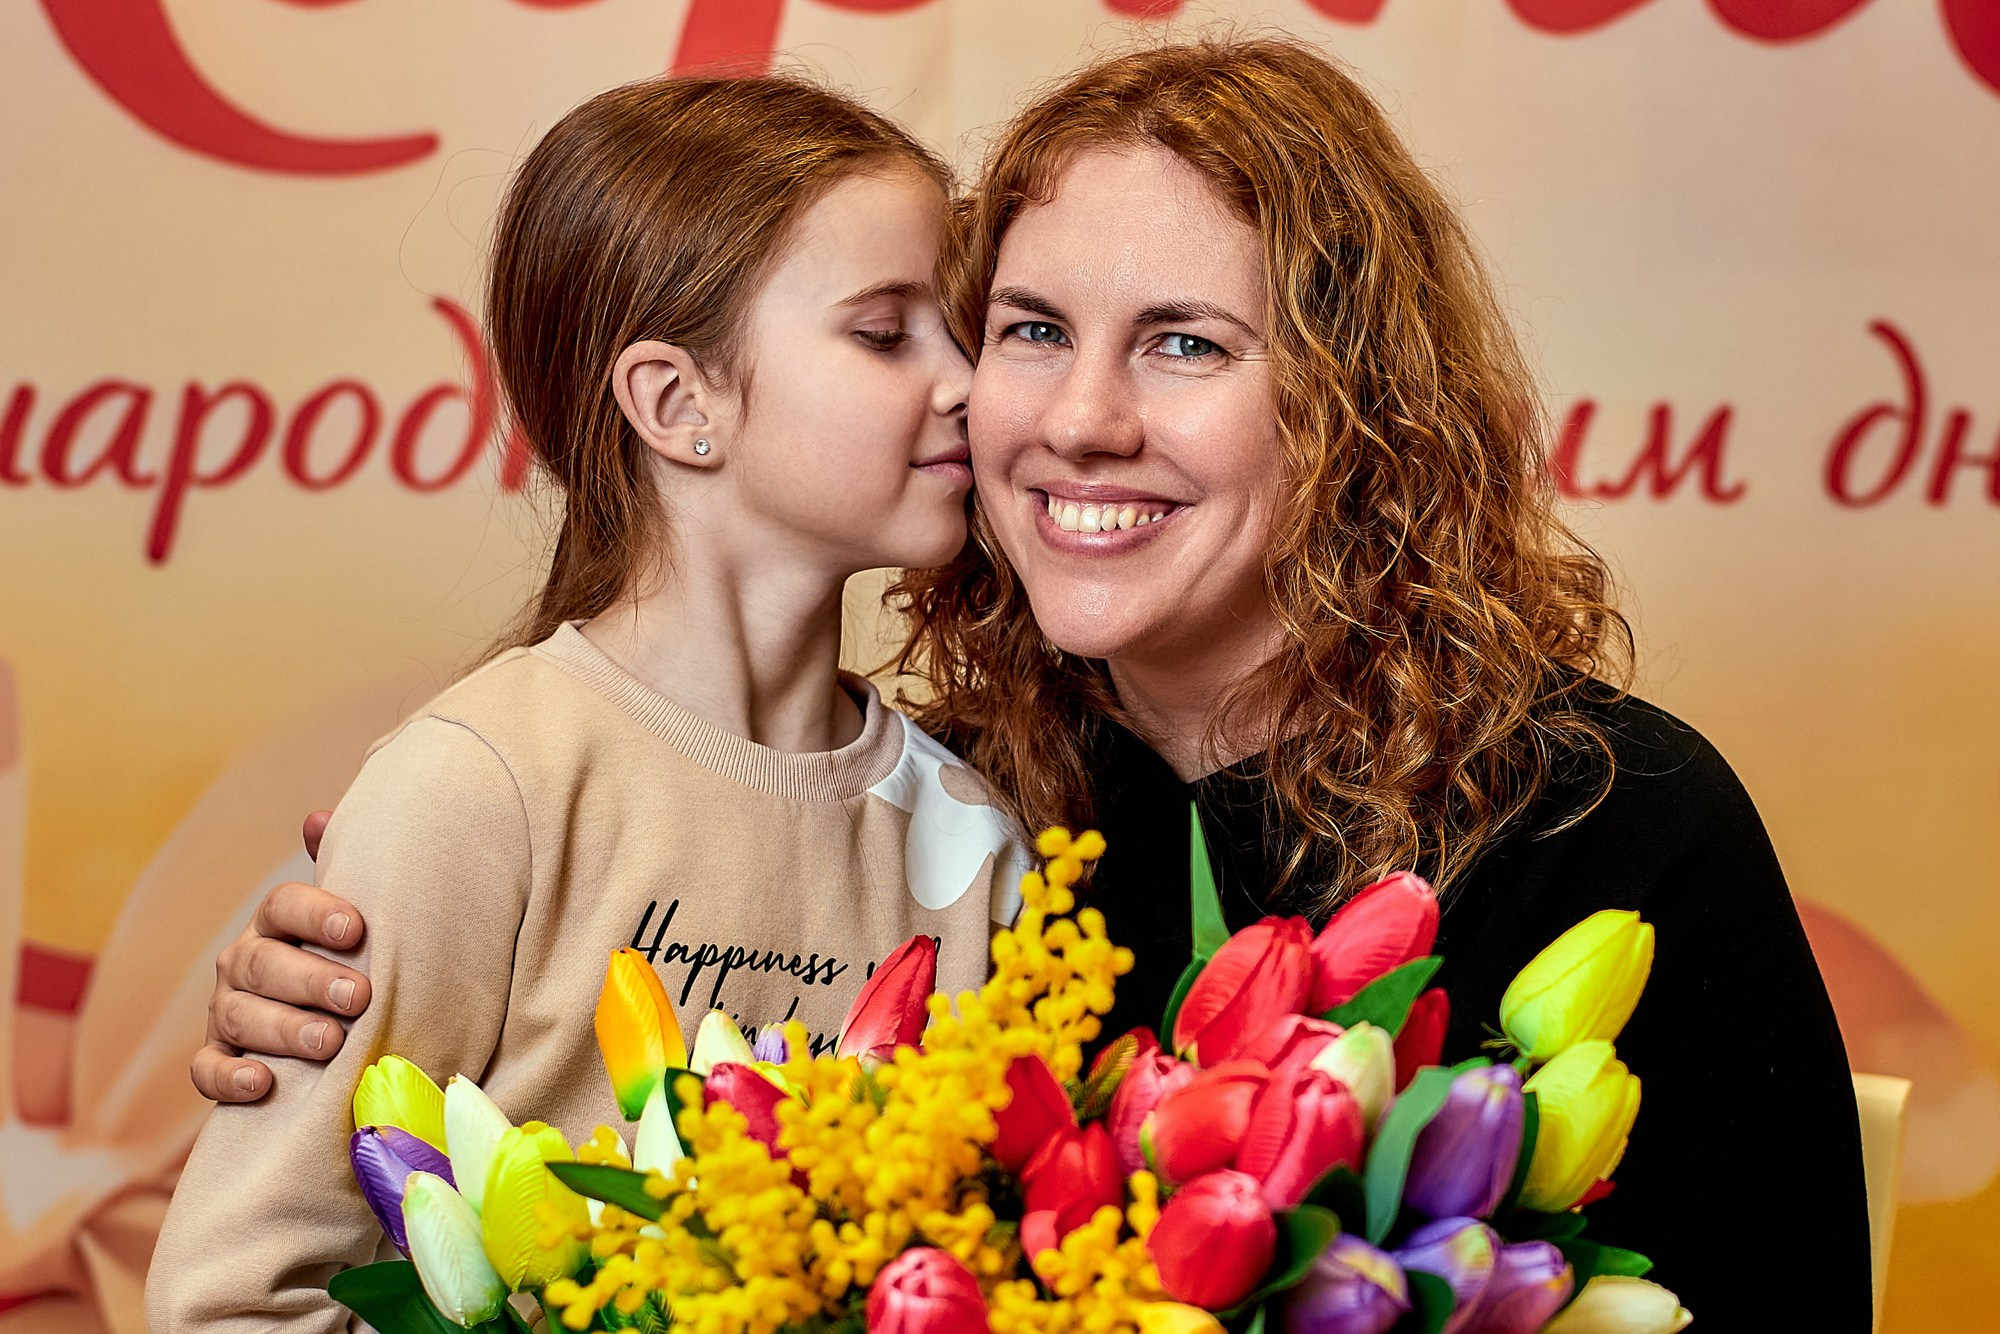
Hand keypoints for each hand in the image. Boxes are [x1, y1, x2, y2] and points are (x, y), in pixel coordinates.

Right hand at [189, 811, 373, 1101]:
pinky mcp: (218, 1060)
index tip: (356, 928)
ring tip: (331, 1041)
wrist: (335, 1026)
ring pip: (240, 1016)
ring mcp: (226, 1012)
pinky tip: (263, 1084)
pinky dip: (231, 1078)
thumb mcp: (355, 918)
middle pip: (264, 964)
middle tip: (359, 996)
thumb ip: (346, 868)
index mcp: (278, 923)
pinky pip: (208, 1070)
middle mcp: (244, 962)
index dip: (316, 913)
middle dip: (311, 980)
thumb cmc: (351, 960)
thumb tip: (319, 818)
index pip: (284, 905)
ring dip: (285, 1029)